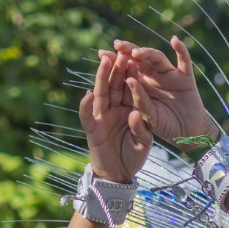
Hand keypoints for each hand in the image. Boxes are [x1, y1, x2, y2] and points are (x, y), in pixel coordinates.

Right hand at [78, 48, 151, 182]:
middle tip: (121, 52)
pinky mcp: (92, 129)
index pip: (130, 87)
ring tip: (104, 63)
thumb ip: (141, 129)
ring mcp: (101, 117)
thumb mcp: (143, 143)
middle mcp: (114, 108)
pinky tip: (87, 95)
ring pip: (101, 95)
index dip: (132, 72)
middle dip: (117, 69)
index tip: (137, 57)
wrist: (118, 175)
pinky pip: (87, 116)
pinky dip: (85, 107)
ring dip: (101, 79)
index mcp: (129, 107)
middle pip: (114, 85)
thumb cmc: (133, 156)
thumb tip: (135, 114)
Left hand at [112, 37, 219, 147]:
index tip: (102, 54)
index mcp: (140, 85)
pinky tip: (175, 41)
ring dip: (148, 53)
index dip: (115, 61)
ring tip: (136, 53)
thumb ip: (139, 102)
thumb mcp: (148, 118)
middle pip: (140, 59)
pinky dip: (182, 51)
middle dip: (128, 51)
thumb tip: (129, 81)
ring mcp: (169, 75)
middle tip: (118, 45)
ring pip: (157, 58)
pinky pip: (184, 62)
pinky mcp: (185, 78)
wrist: (187, 135)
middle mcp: (153, 76)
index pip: (126, 70)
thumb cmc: (164, 127)